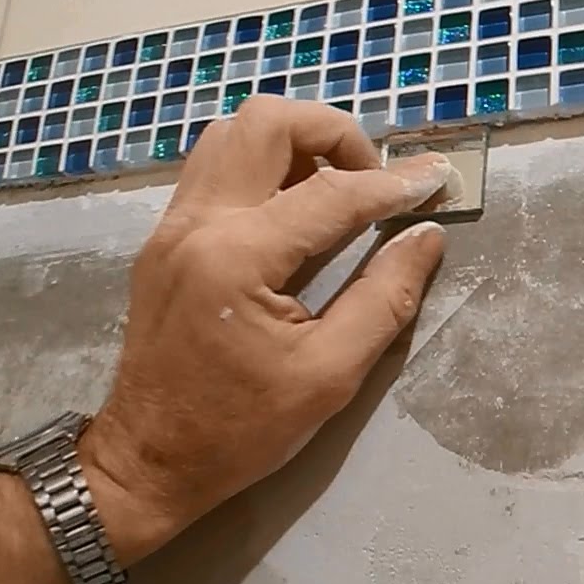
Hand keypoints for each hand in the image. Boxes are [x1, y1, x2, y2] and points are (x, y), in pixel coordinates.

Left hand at [77, 96, 453, 562]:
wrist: (145, 460)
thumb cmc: (240, 430)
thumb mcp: (330, 376)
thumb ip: (384, 299)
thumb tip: (425, 237)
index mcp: (237, 257)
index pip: (331, 192)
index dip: (393, 184)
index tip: (437, 180)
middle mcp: (198, 222)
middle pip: (266, 122)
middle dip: (334, 134)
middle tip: (371, 183)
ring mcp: (173, 225)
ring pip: (233, 134)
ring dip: (294, 145)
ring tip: (336, 191)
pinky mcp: (165, 238)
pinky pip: (217, 168)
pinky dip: (264, 167)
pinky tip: (295, 211)